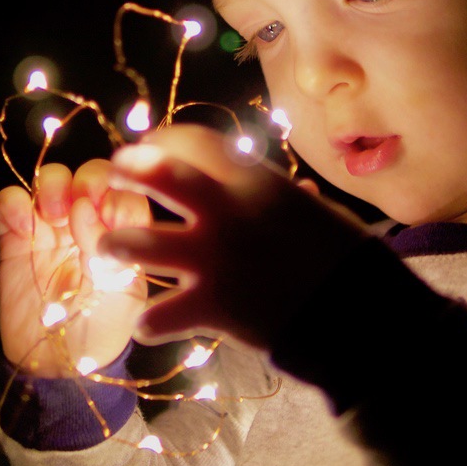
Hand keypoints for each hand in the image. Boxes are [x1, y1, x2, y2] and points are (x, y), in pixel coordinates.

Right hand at [0, 159, 150, 376]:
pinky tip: (19, 226)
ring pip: (52, 178)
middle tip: (80, 205)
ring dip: (52, 185)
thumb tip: (89, 211)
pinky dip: (12, 203)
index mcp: (123, 233)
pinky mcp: (15, 236)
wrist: (57, 363)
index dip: (117, 196)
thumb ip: (116, 250)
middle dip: (87, 180)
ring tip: (53, 213)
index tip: (107, 214)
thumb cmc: (101, 329)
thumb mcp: (125, 294)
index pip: (126, 192)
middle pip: (91, 175)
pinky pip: (9, 203)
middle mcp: (90, 222)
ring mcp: (52, 226)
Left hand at [99, 124, 369, 350]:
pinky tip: (144, 324)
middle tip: (111, 171)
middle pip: (161, 175)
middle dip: (130, 170)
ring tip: (108, 249)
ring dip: (117, 245)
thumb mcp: (317, 213)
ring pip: (141, 244)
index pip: (195, 143)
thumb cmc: (345, 258)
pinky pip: (162, 315)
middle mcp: (228, 212)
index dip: (166, 140)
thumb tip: (295, 191)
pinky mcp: (213, 306)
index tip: (150, 145)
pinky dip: (150, 322)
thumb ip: (287, 200)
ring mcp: (215, 259)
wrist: (358, 315)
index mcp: (255, 182)